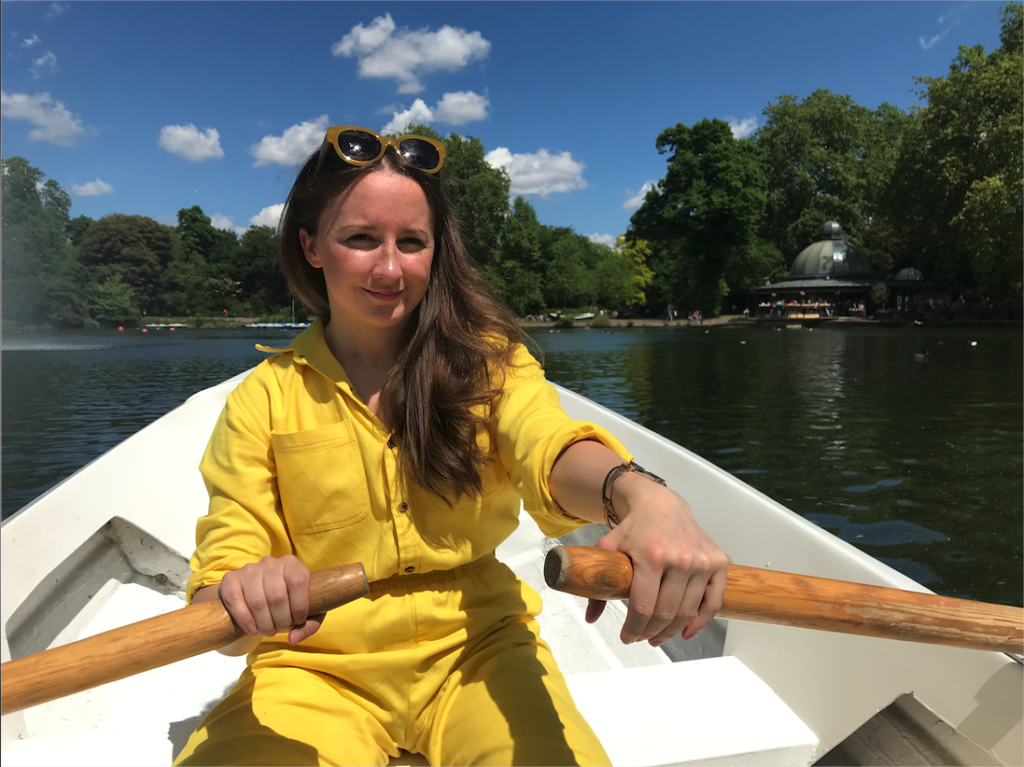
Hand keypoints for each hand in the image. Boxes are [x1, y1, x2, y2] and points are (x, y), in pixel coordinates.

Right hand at [218, 555, 324, 645]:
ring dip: (264, 624)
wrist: (253, 598)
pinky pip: (235, 600)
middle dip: (281, 621)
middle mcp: (270, 563)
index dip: (299, 606)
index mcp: (291, 564)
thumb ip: (308, 626)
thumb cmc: (286, 604)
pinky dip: (244, 619)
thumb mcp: (305, 613)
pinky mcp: (230, 579)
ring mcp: (249, 570)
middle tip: (280, 629)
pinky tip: (252, 629)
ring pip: (257, 601)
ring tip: (267, 630)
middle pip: (277, 595)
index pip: (298, 581)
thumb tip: (293, 639)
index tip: (297, 621)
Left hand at [585, 475, 727, 646]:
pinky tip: (686, 631)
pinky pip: (713, 602)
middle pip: (665, 614)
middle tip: (642, 638)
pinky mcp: (718, 562)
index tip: (627, 637)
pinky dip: (701, 622)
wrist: (661, 505)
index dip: (634, 629)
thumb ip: (598, 582)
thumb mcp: (608, 548)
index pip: (644, 607)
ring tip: (658, 636)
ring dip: (671, 632)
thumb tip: (591, 617)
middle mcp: (680, 559)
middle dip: (650, 633)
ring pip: (688, 612)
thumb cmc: (634, 528)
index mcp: (651, 556)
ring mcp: (702, 561)